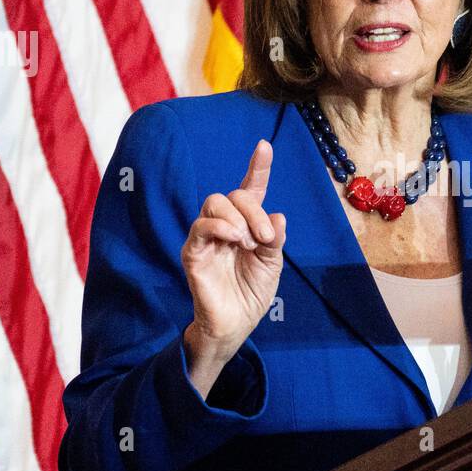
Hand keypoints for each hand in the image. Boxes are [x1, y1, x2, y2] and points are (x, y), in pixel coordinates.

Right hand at [181, 139, 286, 378]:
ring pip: (214, 203)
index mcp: (247, 225)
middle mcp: (225, 226)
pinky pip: (200, 227)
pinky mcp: (193, 252)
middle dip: (253, 209)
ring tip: (248, 242)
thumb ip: (275, 239)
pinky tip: (235, 240)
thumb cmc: (252, 293)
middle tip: (265, 236)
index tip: (264, 146)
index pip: (251, 190)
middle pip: (232, 194)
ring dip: (237, 217)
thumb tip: (277, 216)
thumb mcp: (273, 264)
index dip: (258, 167)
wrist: (237, 324)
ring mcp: (207, 238)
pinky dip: (220, 227)